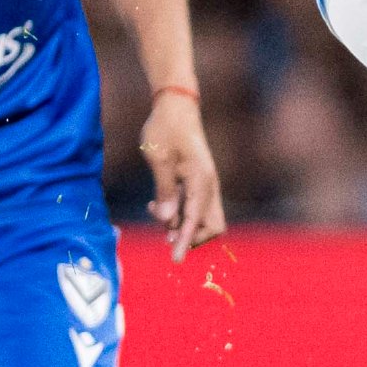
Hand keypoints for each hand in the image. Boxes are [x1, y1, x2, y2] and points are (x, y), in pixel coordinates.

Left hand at [139, 85, 225, 259]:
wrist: (175, 106)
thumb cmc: (165, 128)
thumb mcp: (158, 158)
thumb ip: (164, 190)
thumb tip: (167, 221)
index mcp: (201, 180)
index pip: (196, 220)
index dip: (185, 241)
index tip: (174, 260)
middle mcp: (209, 185)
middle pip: (212, 226)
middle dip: (192, 237)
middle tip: (165, 235)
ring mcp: (205, 185)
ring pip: (203, 219)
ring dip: (182, 225)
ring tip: (154, 211)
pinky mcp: (198, 183)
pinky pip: (195, 208)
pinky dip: (179, 214)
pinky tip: (156, 205)